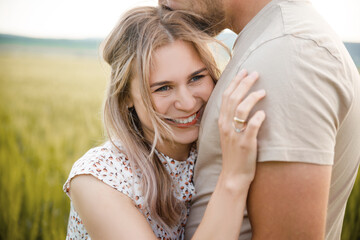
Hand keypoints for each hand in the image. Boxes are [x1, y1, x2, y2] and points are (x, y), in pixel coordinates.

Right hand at [218, 69, 265, 187]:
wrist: (233, 175)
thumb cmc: (234, 153)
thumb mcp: (229, 133)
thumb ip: (233, 118)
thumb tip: (242, 102)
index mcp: (222, 121)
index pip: (226, 96)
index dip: (235, 82)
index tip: (244, 72)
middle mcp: (226, 126)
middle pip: (233, 98)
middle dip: (244, 83)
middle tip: (256, 74)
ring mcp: (235, 135)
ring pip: (240, 110)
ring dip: (252, 98)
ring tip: (263, 91)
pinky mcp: (245, 144)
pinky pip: (251, 127)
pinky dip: (257, 118)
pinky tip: (263, 113)